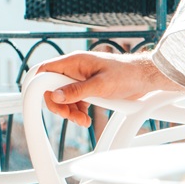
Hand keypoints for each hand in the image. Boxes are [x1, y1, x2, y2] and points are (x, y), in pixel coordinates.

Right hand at [35, 50, 171, 126]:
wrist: (145, 79)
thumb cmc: (126, 75)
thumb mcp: (101, 85)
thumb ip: (77, 91)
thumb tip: (55, 95)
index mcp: (74, 61)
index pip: (45, 71)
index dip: (39, 86)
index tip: (44, 103)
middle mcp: (75, 69)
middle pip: (52, 88)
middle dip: (58, 105)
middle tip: (70, 116)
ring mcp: (81, 79)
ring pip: (63, 98)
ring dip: (69, 112)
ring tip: (82, 121)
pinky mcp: (88, 89)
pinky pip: (74, 102)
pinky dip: (77, 112)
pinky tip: (85, 119)